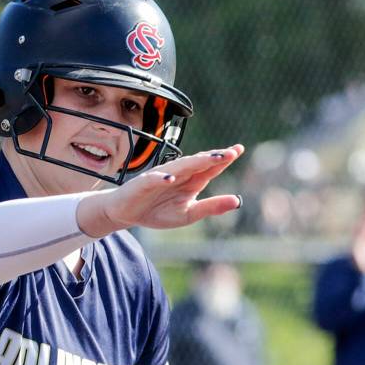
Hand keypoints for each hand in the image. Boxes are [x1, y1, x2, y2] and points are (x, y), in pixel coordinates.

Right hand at [76, 145, 244, 237]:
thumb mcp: (188, 215)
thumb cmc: (156, 212)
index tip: (238, 149)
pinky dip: (161, 179)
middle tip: (231, 152)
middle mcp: (178, 175)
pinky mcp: (143, 184)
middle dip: (214, 157)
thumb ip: (211, 207)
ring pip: (179, 167)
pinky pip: (153, 179)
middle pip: (198, 163)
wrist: (126, 214)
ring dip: (194, 162)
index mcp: (191, 182)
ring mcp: (160, 177)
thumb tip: (237, 200)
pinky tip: (170, 179)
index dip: (223, 159)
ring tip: (210, 159)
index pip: (210, 168)